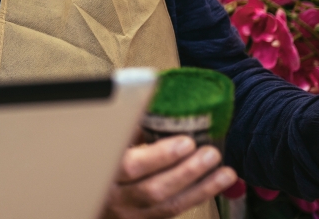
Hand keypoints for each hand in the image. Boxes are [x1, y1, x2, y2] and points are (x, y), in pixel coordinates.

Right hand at [101, 135, 236, 218]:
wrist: (94, 196)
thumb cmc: (99, 162)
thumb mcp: (104, 143)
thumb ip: (127, 131)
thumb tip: (156, 109)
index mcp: (102, 172)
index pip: (130, 167)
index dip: (160, 156)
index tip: (185, 141)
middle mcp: (115, 198)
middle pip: (153, 189)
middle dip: (186, 172)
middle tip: (210, 153)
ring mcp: (130, 214)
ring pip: (168, 205)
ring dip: (201, 188)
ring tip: (225, 172)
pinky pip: (173, 212)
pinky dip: (196, 198)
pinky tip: (215, 186)